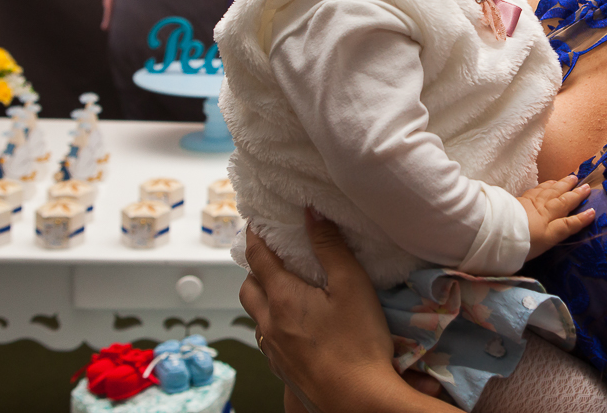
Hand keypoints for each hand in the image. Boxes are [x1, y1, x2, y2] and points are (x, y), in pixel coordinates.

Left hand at [239, 214, 453, 412]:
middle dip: (254, 269)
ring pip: (256, 316)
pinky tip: (296, 326)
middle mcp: (270, 324)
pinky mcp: (284, 371)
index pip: (258, 258)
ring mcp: (275, 351)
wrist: (359, 400)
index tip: (253, 223)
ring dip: (262, 298)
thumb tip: (311, 213)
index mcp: (282, 298)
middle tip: (271, 257)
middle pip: (248, 288)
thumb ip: (330, 246)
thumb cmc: (358, 342)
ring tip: (284, 289)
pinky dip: (273, 323)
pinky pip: (268, 339)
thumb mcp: (352, 284)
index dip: (254, 236)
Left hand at [517, 174, 594, 259]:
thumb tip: (578, 221)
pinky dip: (546, 185)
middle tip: (585, 186)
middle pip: (561, 201)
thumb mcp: (544, 243)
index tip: (593, 211)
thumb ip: (562, 230)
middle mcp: (544, 212)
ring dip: (562, 185)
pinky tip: (549, 183)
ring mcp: (531, 204)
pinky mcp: (520, 199)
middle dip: (574, 194)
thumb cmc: (519, 243)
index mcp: (550, 226)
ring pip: (550, 192)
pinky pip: (538, 189)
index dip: (581, 219)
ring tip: (571, 179)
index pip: (568, 223)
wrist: (496, 230)